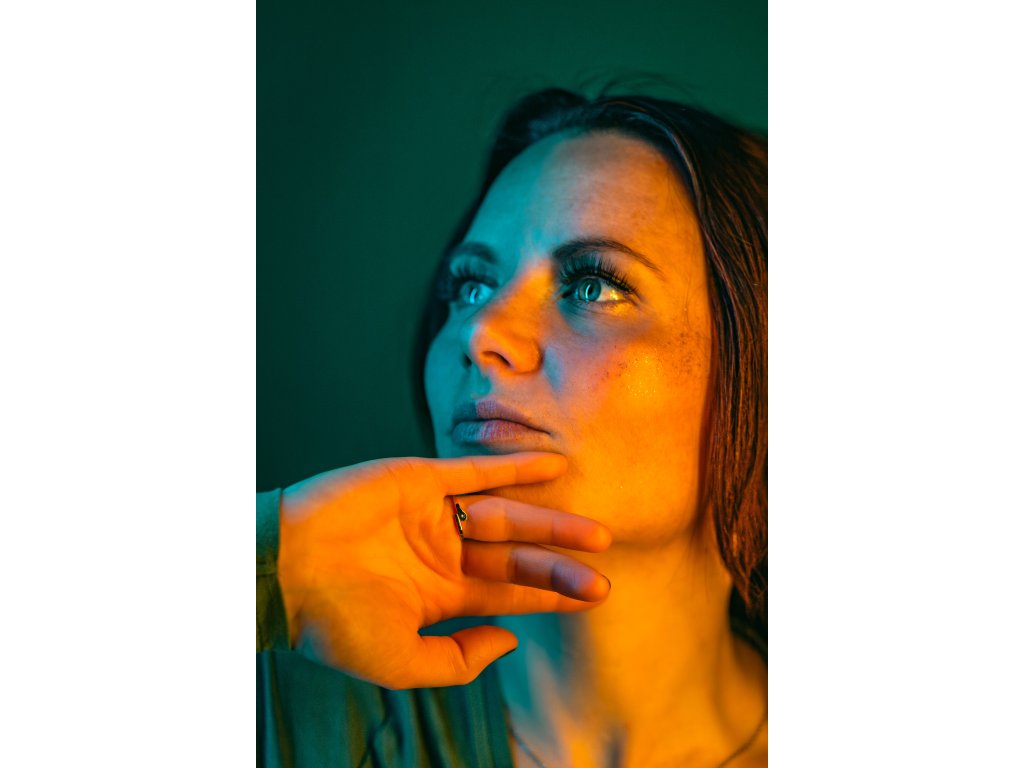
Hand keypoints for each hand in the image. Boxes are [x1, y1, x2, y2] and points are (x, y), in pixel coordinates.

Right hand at [278, 452, 610, 688]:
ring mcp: (435, 515)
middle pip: (516, 557)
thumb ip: (461, 658)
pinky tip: (552, 467)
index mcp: (441, 597)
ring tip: (595, 529)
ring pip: (506, 516)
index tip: (594, 595)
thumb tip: (512, 638)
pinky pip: (477, 471)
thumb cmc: (335, 624)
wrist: (284, 570)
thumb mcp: (403, 662)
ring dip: (550, 519)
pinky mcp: (422, 480)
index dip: (551, 596)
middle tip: (605, 566)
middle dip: (560, 563)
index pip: (511, 596)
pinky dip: (514, 467)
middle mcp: (444, 554)